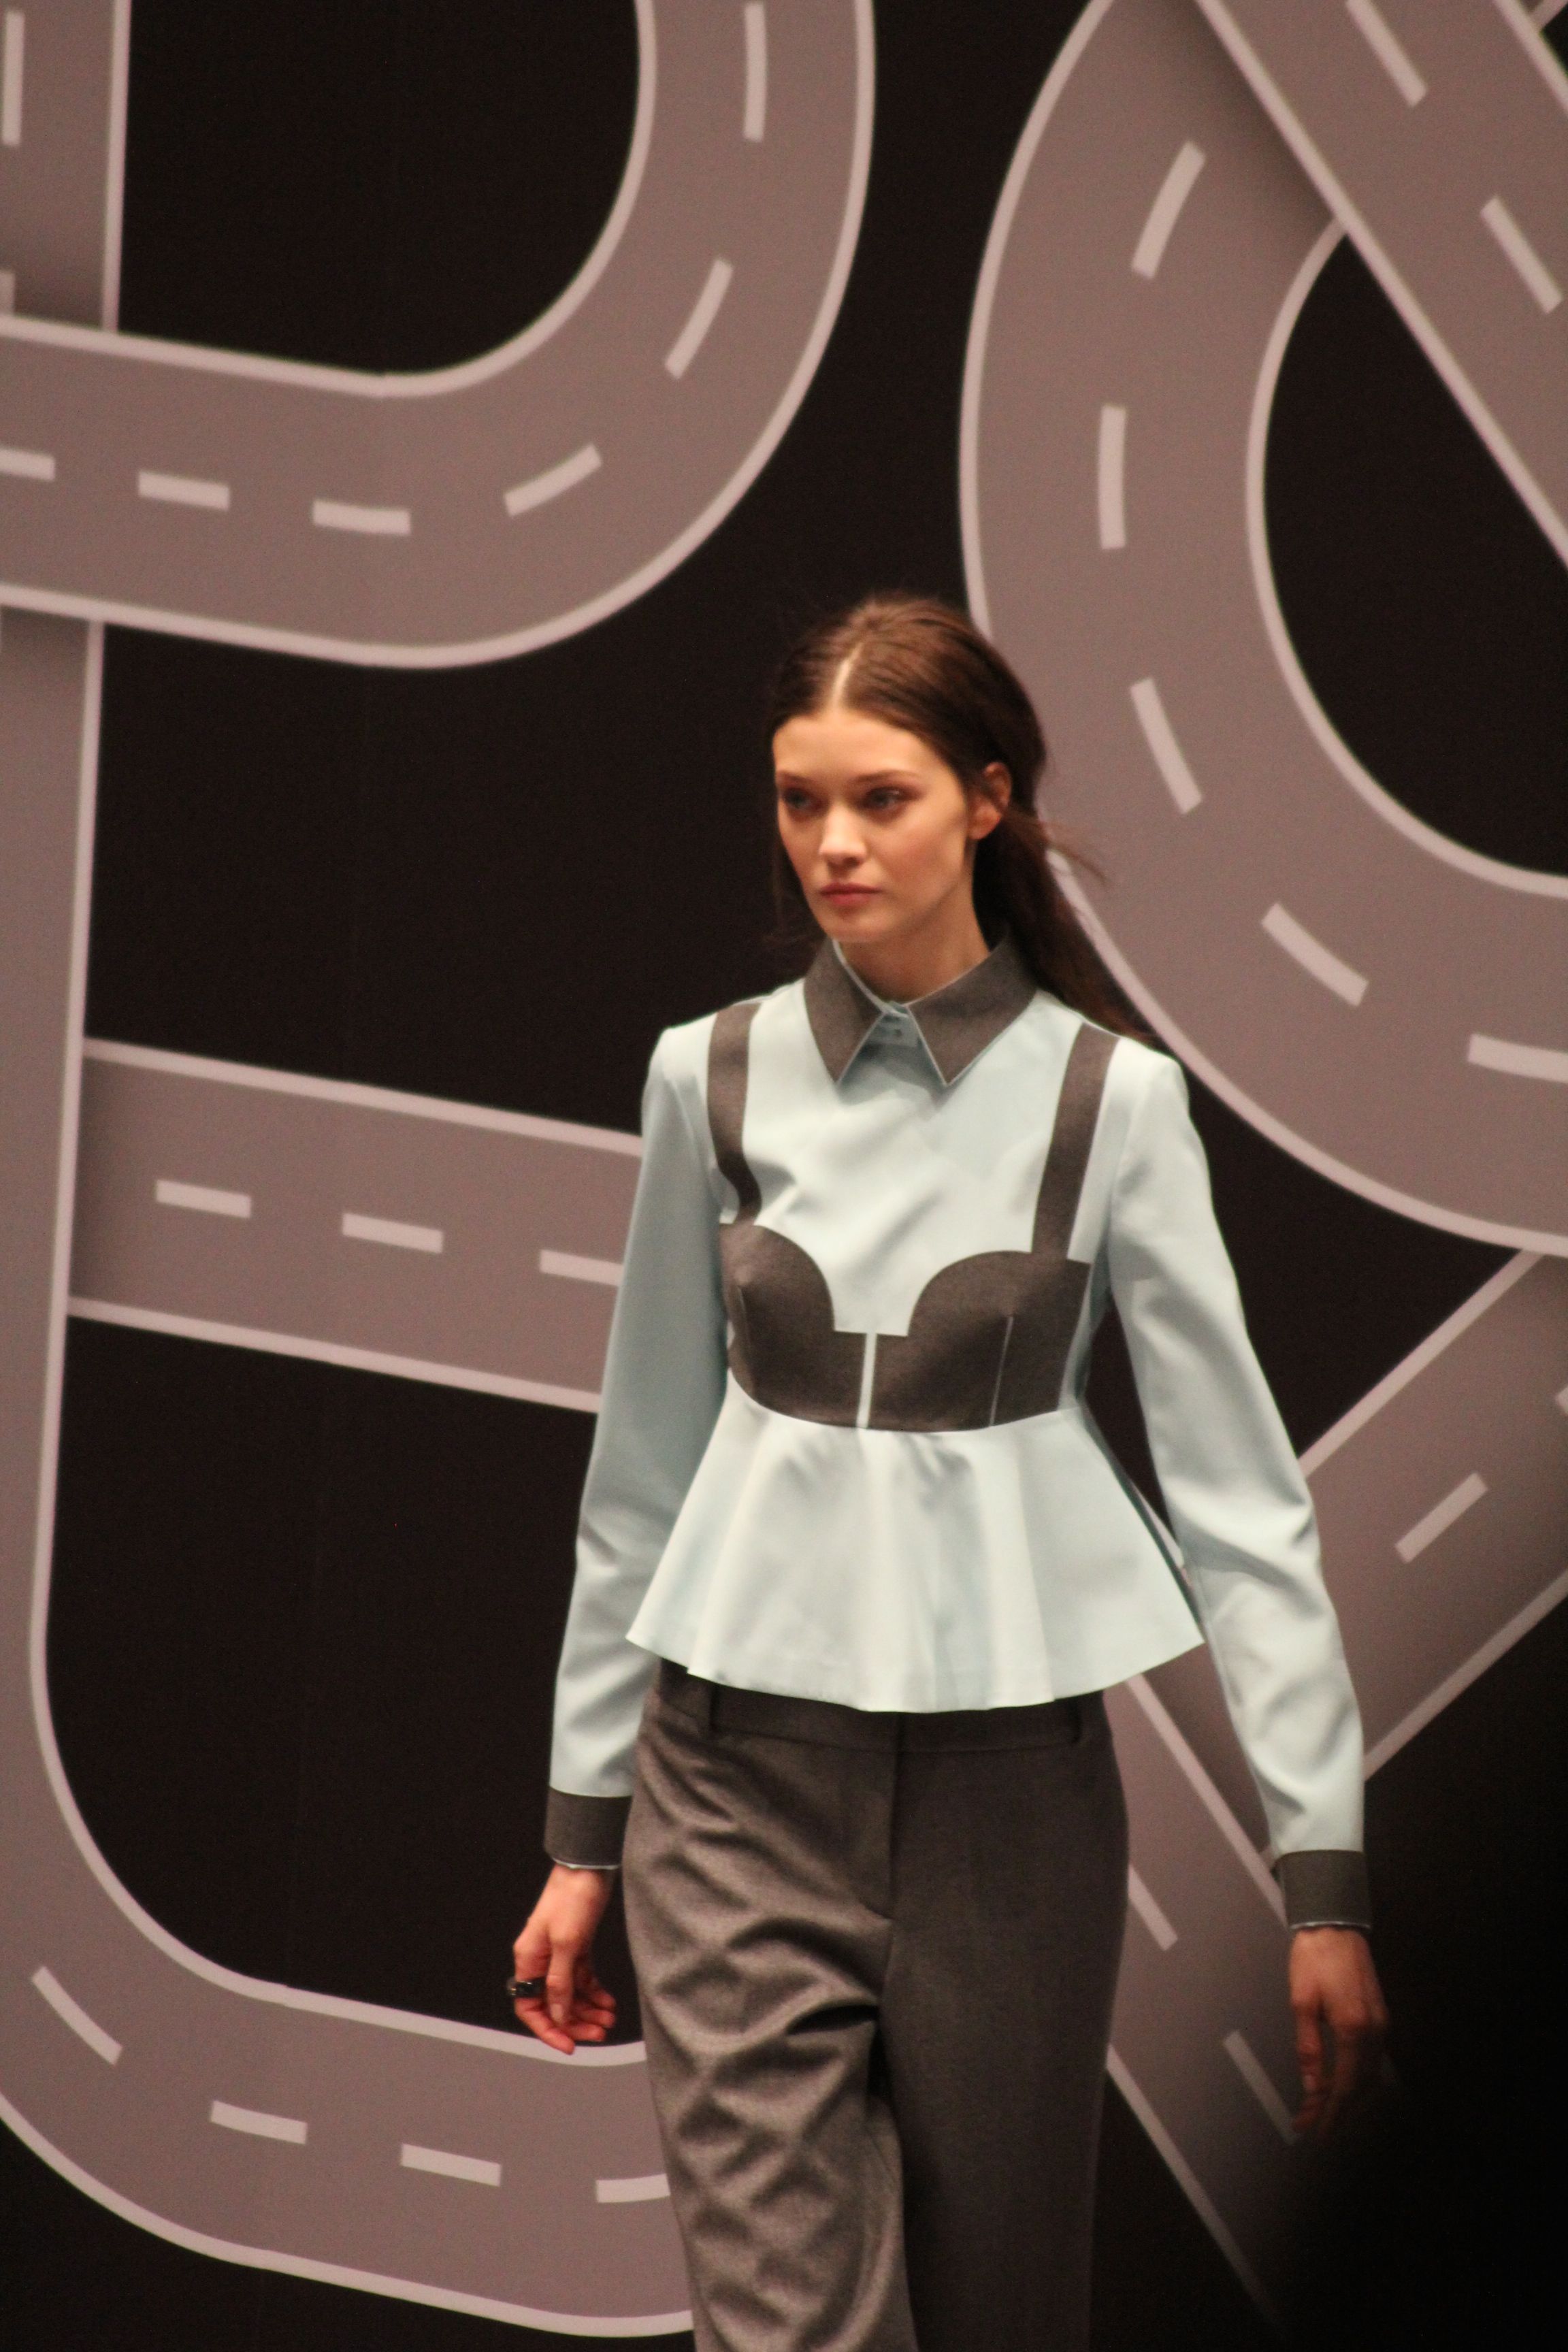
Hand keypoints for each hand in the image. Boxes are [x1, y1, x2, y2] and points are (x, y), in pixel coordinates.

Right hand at [512, 1865, 617, 2053]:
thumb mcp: (567, 1943)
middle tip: (599, 2032)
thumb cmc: (573, 1896)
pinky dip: (595, 1992)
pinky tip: (608, 2001)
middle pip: (553, 2005)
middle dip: (576, 2022)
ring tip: (609, 2019)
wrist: (589, 1866)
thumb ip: (560, 1982)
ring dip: (589, 2009)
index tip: (568, 2045)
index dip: (548, 2030)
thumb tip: (557, 2014)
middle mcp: (541, 1960)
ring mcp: (558, 1954)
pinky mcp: (576, 1947)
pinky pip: (582, 1979)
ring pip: (570, 1994)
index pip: (530, 2008)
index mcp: (529, 1959)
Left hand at [1289, 1926, 1387, 2137]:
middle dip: (1335, 2110)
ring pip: (1367, 2076)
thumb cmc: (1313, 1958)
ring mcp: (1381, 2025)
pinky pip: (1370, 2060)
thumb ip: (1308, 2048)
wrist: (1335, 1925)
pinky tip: (1337, 2083)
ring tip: (1317, 2110)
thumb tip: (1312, 2086)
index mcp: (1353, 2028)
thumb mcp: (1301, 2002)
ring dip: (1344, 2096)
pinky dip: (1354, 2077)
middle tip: (1310, 2126)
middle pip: (1359, 2086)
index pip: (1345, 2086)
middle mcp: (1374, 2032)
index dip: (1330, 2113)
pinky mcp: (1380, 2018)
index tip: (1314, 2131)